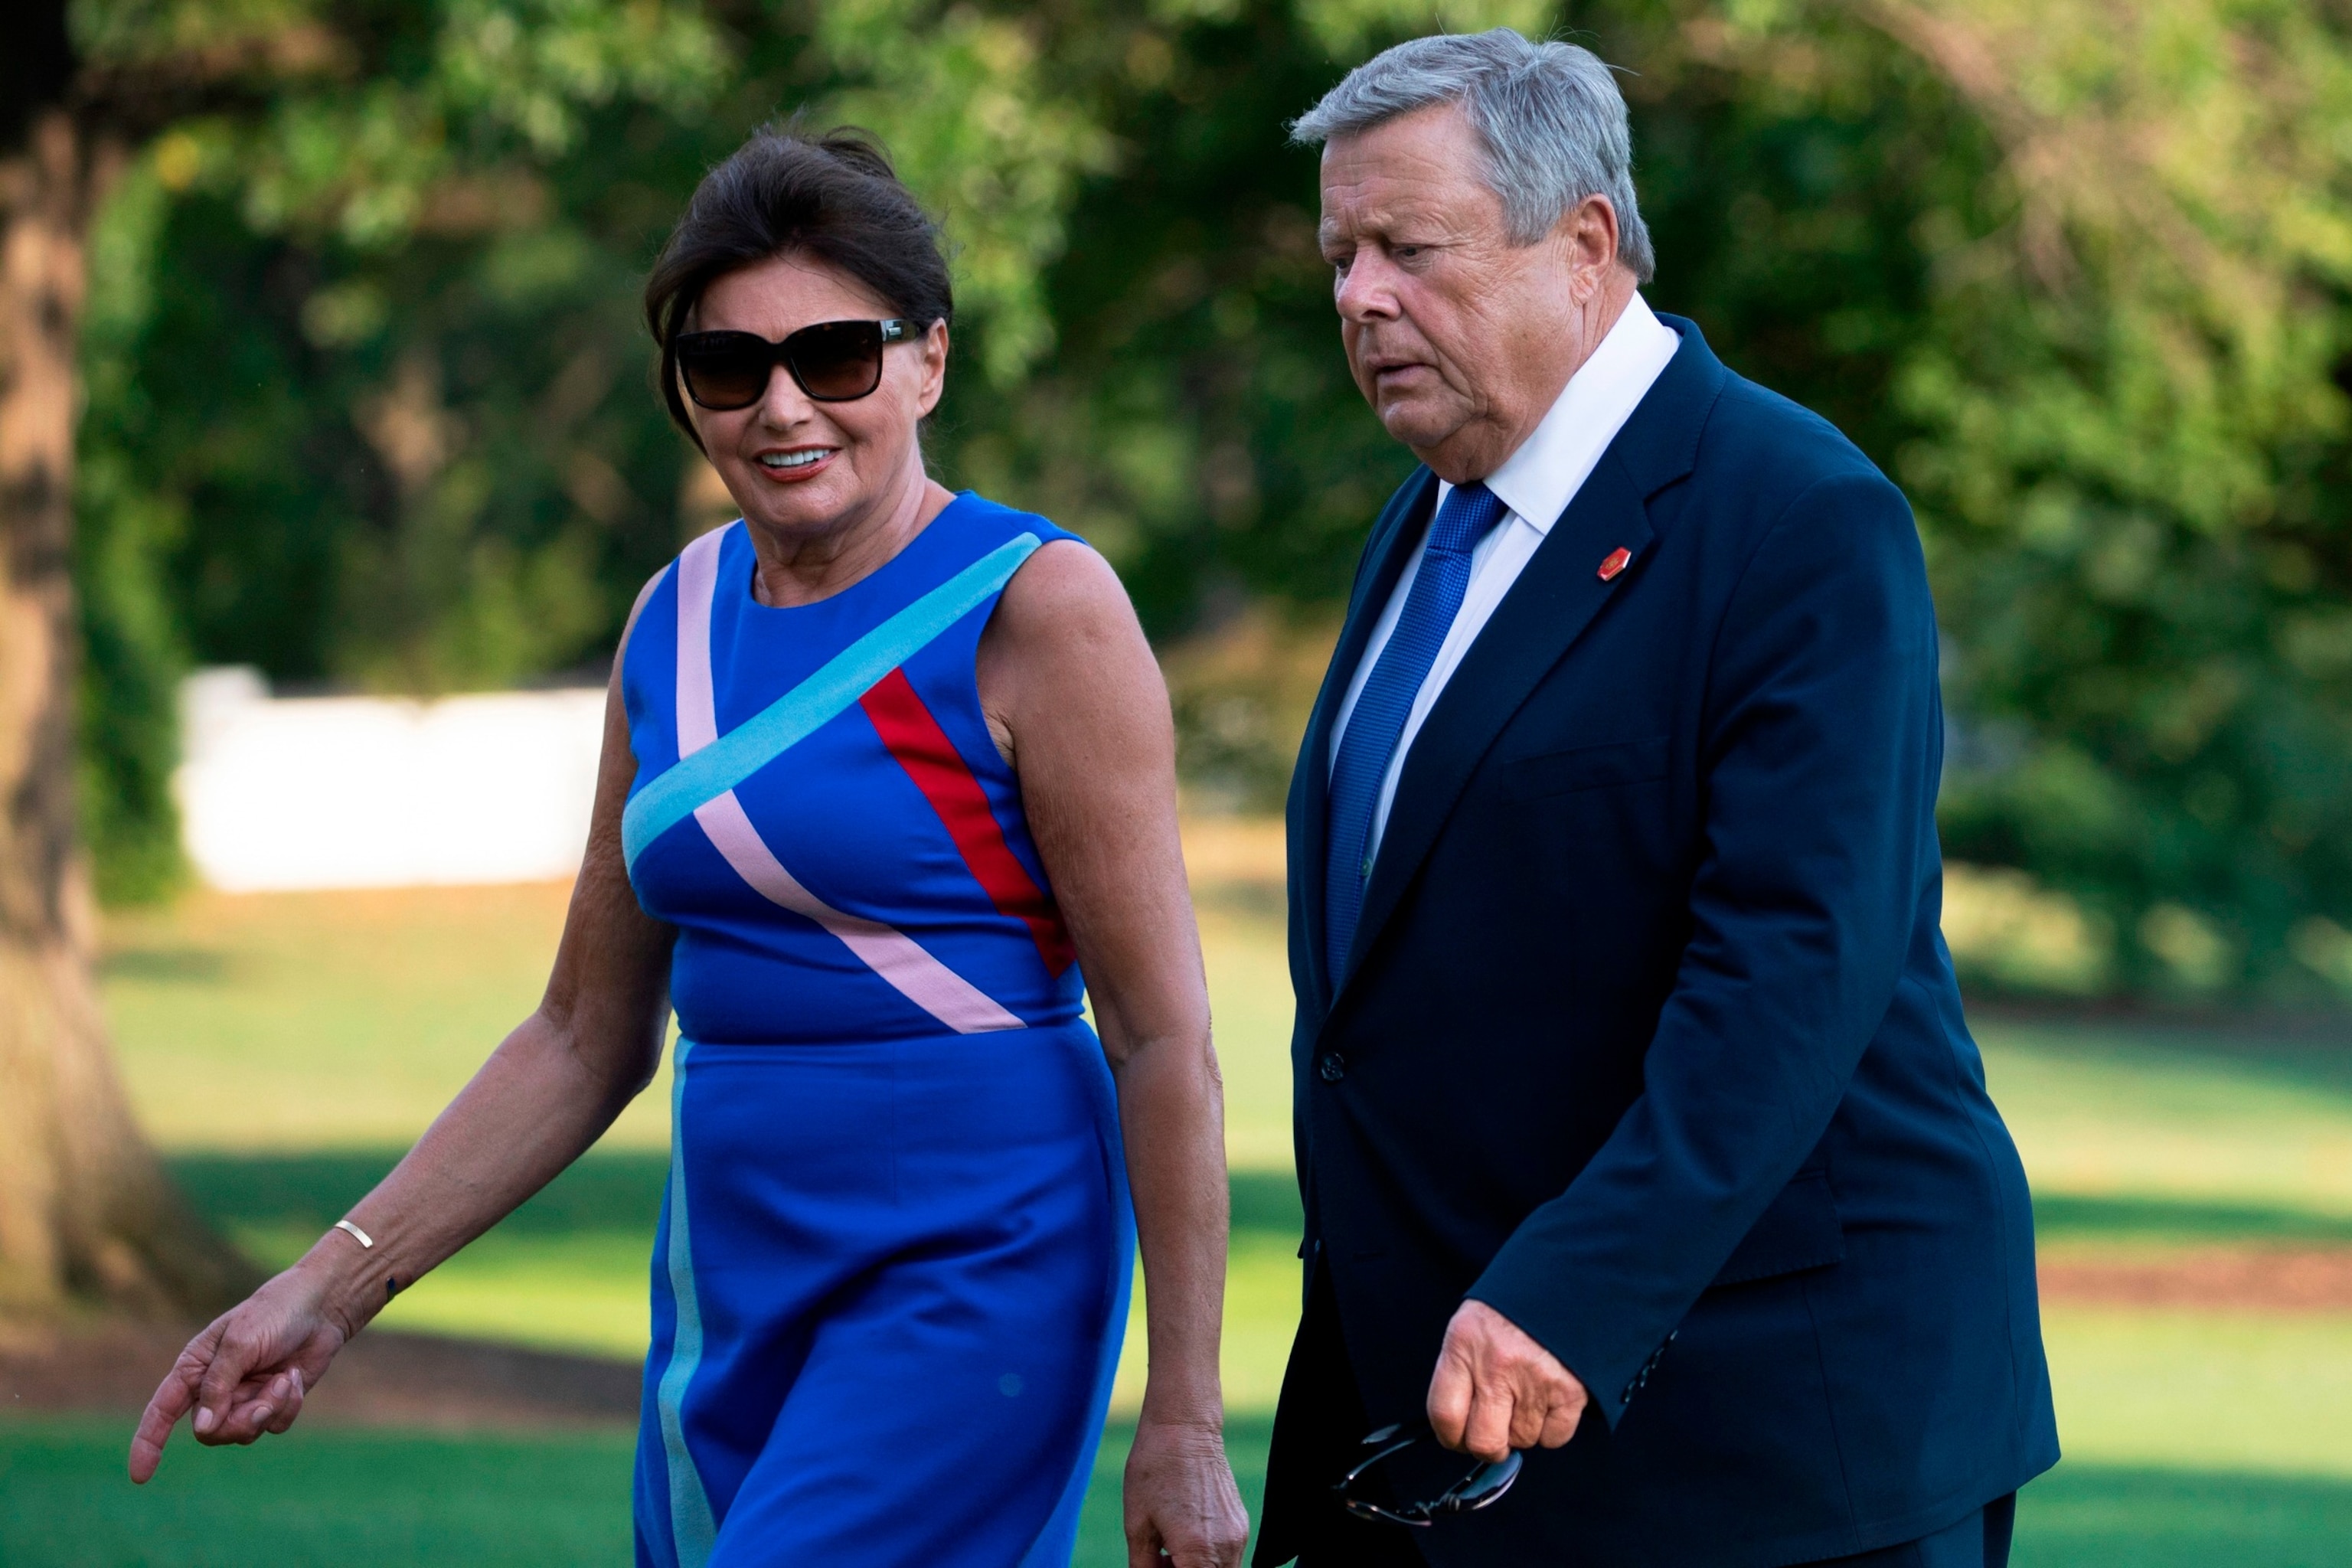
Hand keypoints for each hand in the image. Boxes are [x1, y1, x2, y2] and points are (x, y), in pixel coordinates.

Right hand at [128, 1263, 351, 1482]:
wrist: (321, 1307)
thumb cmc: (275, 1313)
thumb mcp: (241, 1343)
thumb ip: (218, 1386)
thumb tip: (202, 1428)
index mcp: (194, 1368)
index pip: (161, 1412)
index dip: (148, 1444)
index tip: (140, 1477)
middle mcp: (214, 1388)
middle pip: (210, 1432)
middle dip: (240, 1421)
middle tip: (265, 1401)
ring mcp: (245, 1398)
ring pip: (244, 1433)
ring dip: (268, 1409)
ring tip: (284, 1380)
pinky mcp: (273, 1402)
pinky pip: (274, 1426)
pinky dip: (288, 1405)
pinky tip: (294, 1377)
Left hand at [1122, 1413, 1248, 1566]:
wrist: (1184, 1427)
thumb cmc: (1154, 1470)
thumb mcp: (1137, 1525)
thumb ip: (1143, 1567)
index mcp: (1197, 1551)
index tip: (1155, 1566)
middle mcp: (1225, 1547)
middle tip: (1159, 1562)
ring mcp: (1238, 1536)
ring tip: (1168, 1551)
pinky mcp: (1241, 1524)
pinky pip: (1228, 1558)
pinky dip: (1207, 1559)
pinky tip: (1182, 1537)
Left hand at [1426, 1299, 1587, 1463]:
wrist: (1567, 1280)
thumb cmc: (1513, 1308)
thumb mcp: (1471, 1325)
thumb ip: (1461, 1371)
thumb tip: (1459, 1426)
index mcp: (1464, 1345)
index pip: (1444, 1414)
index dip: (1449, 1437)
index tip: (1457, 1439)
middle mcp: (1497, 1366)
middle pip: (1483, 1441)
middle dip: (1488, 1446)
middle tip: (1494, 1436)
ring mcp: (1535, 1380)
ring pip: (1522, 1440)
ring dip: (1522, 1430)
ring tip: (1527, 1398)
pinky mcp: (1570, 1391)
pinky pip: (1554, 1438)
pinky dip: (1551, 1429)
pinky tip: (1549, 1401)